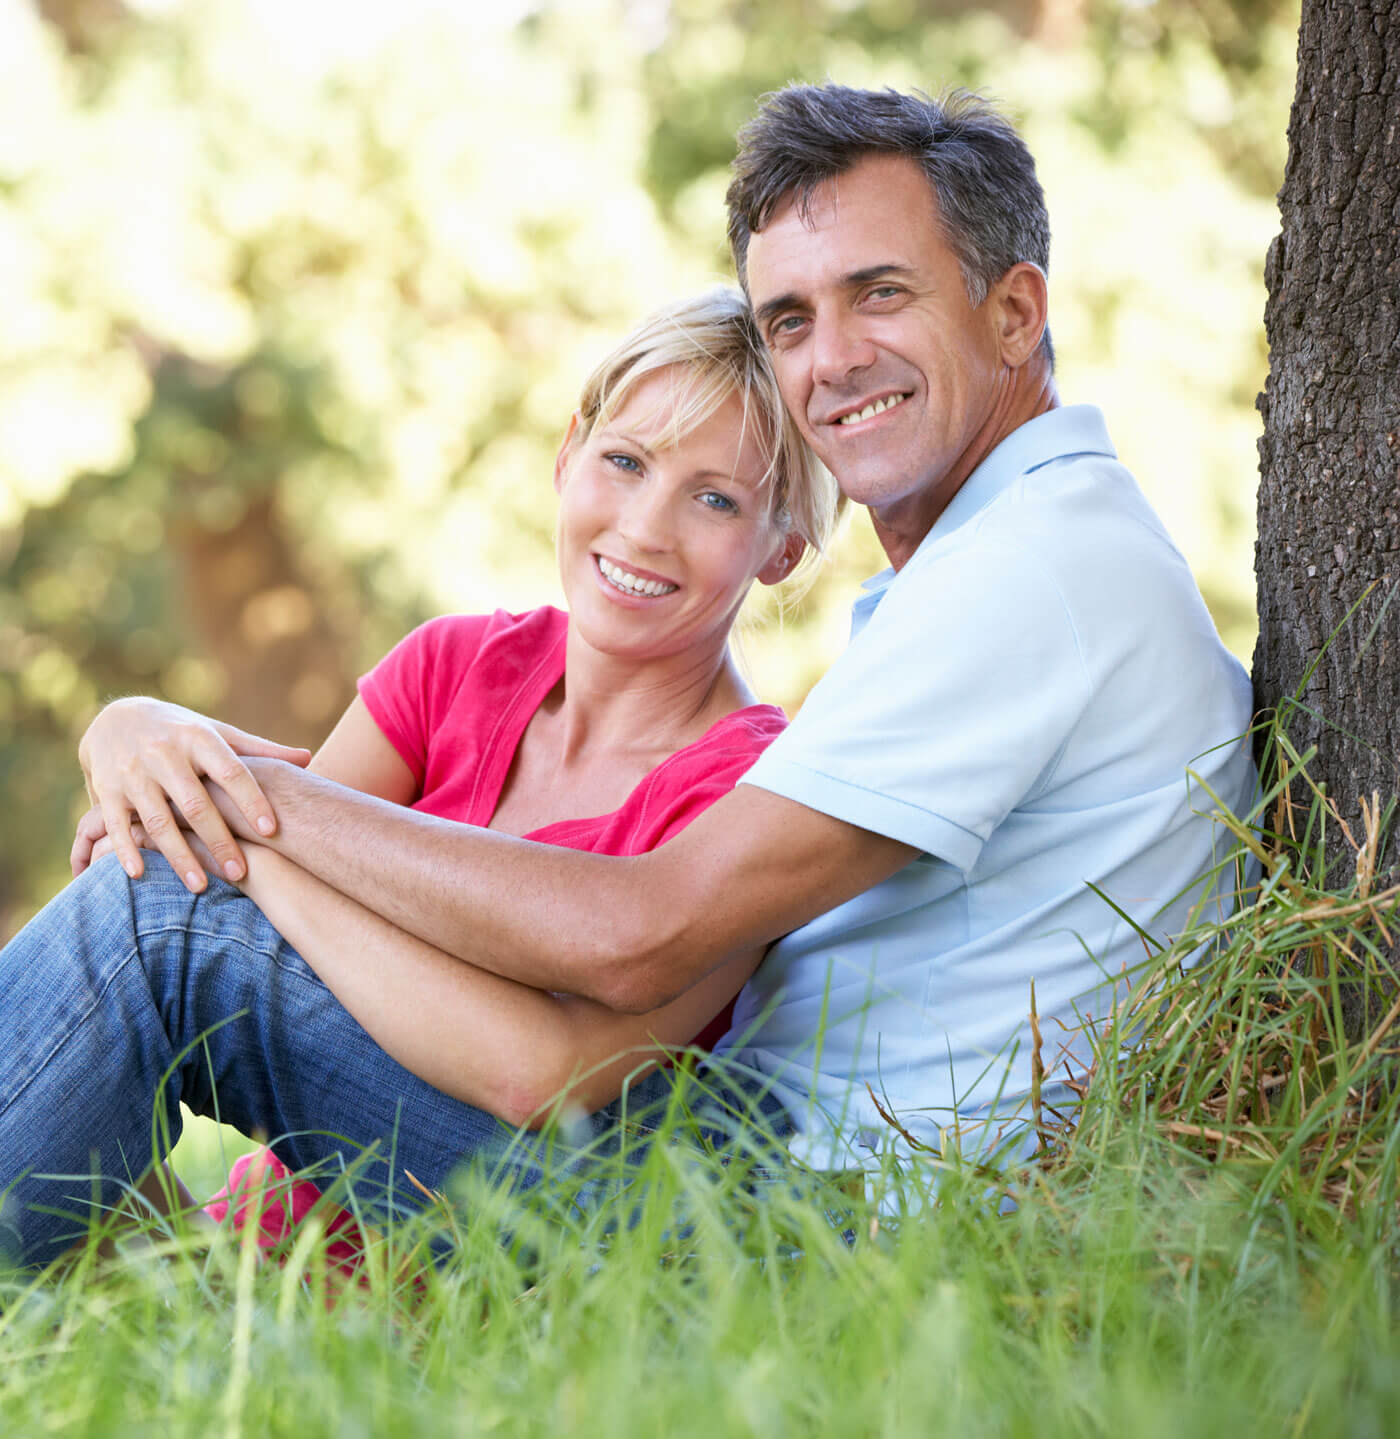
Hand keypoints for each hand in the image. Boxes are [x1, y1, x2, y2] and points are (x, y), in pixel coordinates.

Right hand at [77, 697, 310, 891]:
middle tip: (240, 873)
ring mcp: (133, 772)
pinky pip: (115, 824)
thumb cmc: (182, 732)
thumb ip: (259, 750)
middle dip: (218, 840)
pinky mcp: (106, 790)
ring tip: (200, 887)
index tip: (271, 830)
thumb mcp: (217, 734)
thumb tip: (308, 759)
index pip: (231, 771)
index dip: (251, 800)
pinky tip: (141, 875)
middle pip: (196, 803)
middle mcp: (164, 753)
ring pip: (157, 819)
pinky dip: (126, 849)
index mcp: (199, 738)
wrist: (115, 717)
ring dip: (178, 855)